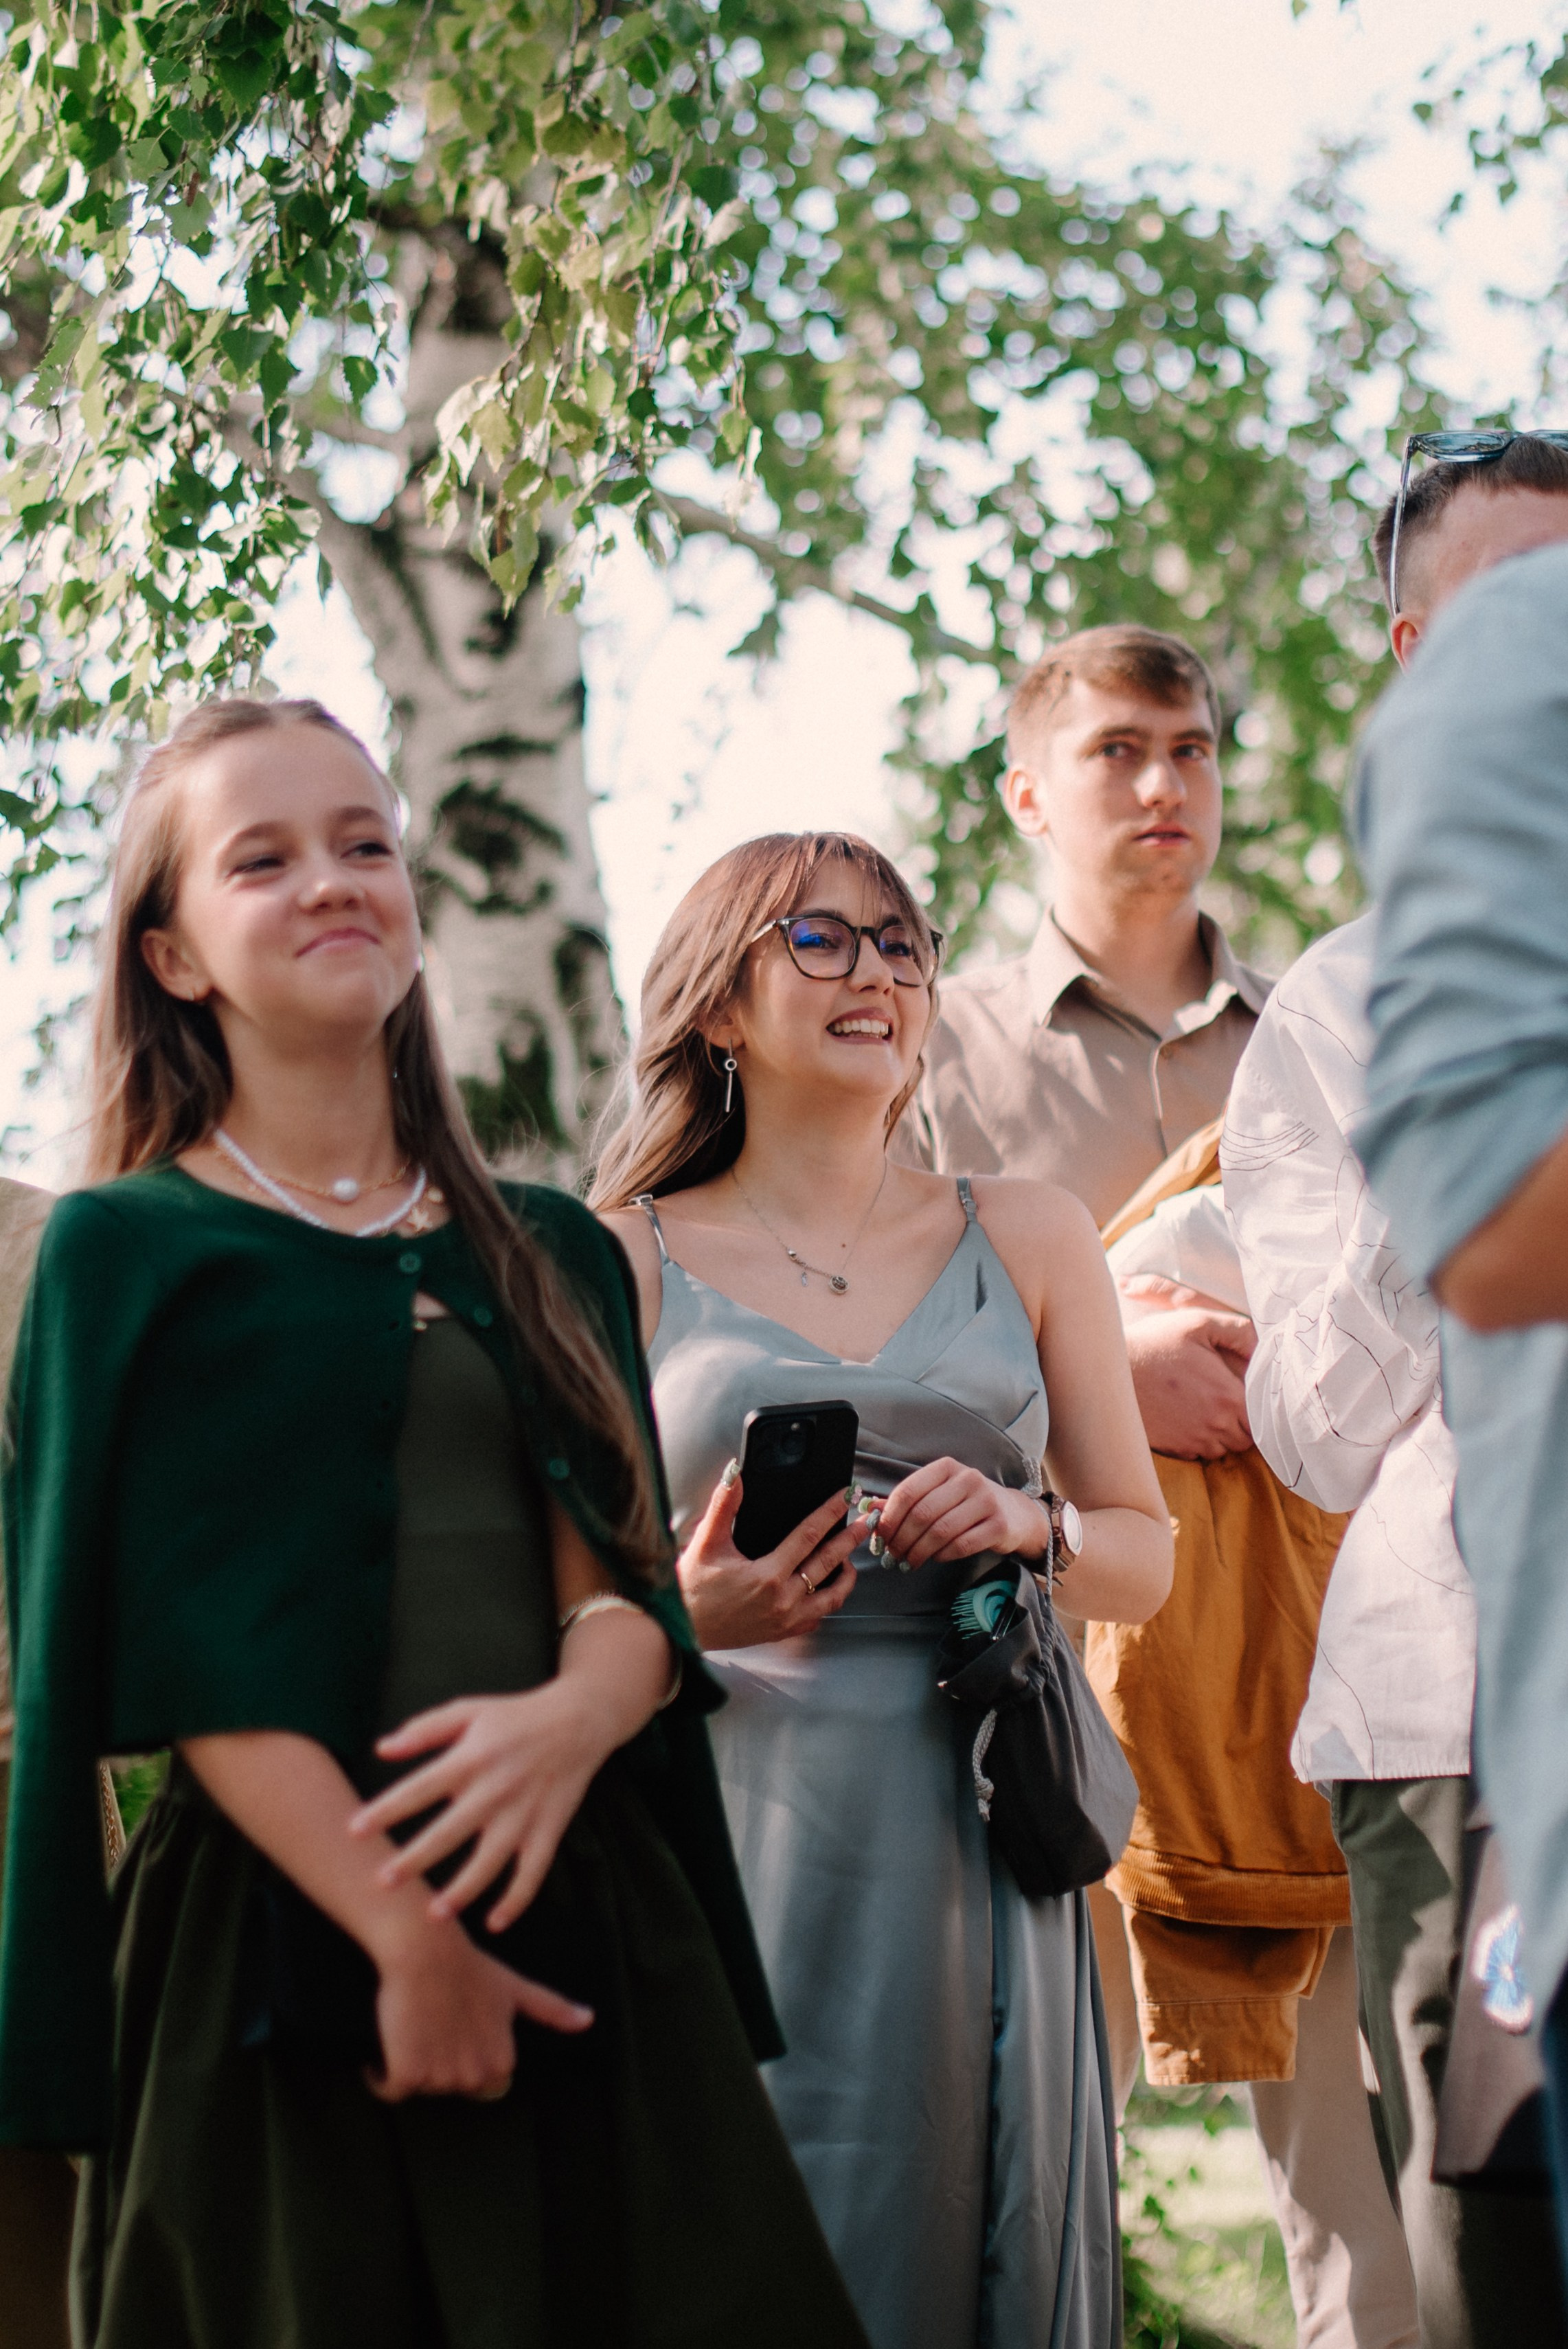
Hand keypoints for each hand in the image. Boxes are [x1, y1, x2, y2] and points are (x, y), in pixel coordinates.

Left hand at [351, 1680, 610, 1933]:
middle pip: (449, 1831)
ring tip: (433, 1915)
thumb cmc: (514, 1715)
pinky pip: (532, 1872)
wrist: (579, 1720)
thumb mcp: (469, 1710)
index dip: (386, 1809)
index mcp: (471, 1757)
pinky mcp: (548, 1829)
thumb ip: (426, 1729)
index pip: (420, 1788)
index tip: (353, 1831)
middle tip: (383, 1882)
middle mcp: (496, 1788)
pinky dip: (516, 1900)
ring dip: (462, 1891)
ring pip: (490, 1861)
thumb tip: (382, 1748)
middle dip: (415, 1859)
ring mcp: (524, 1813)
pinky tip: (495, 1922)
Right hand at [367, 1910, 591, 2102]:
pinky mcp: (407, 2074)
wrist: (425, 1952)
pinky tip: (380, 2051)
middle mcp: (475, 2076)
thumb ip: (550, 2010)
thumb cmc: (468, 1967)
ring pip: (419, 2086)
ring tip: (411, 2025)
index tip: (453, 2026)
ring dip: (410, 2064)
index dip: (462, 2053)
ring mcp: (441, 2077)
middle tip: (431, 2024)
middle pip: (446, 2086)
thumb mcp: (514, 1988)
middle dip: (437, 2062)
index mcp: (501, 2062)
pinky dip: (379, 2075)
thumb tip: (588, 2020)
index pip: (477, 2082)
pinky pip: (388, 2088)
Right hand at [678, 1473, 867, 1648]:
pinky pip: (817, 1618)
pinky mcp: (782, 1633)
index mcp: (767, 1575)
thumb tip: (737, 1474)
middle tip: (868, 1521)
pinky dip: (827, 1601)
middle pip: (829, 1563)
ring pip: (831, 1597)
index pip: (809, 1536)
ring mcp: (786, 1620)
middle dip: (851, 1539)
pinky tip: (827, 1589)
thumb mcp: (706, 1543)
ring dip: (846, 1575)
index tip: (845, 1496)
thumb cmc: (692, 1588)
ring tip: (851, 1558)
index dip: (830, 1512)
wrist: (682, 1630)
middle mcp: (783, 1600)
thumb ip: (724, 1506)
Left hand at [874, 1457, 1046, 1568]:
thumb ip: (907, 1501)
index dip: (890, 1517)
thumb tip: (872, 1511)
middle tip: (893, 1554)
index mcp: (947, 1467)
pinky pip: (961, 1545)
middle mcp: (968, 1479)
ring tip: (910, 1561)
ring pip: (941, 1532)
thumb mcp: (939, 1493)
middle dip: (902, 1538)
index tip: (880, 1535)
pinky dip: (942, 1555)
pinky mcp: (999, 1525)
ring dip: (919, 1551)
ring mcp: (986, 1501)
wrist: (1015, 1513)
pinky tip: (935, 1558)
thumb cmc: (967, 1503)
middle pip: (923, 1514)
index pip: (909, 1491)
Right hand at [1124, 1307, 1255, 1458]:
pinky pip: (1197, 1453)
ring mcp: (1192, 1441)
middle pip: (1245, 1438)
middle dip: (1241, 1422)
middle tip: (1226, 1400)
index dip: (1259, 1407)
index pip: (1262, 1418)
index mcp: (1228, 1397)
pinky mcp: (1173, 1450)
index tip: (1245, 1393)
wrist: (1109, 1371)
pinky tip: (1184, 1417)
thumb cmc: (1154, 1343)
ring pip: (1222, 1449)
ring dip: (1220, 1434)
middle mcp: (1215, 1425)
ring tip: (1203, 1408)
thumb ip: (1239, 1331)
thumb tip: (1263, 1347)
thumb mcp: (1198, 1323)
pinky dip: (1197, 1440)